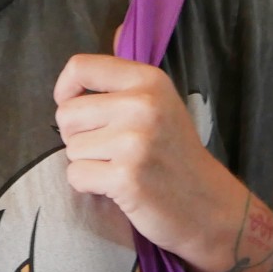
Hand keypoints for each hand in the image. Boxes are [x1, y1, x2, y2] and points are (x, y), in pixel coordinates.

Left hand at [54, 54, 243, 257]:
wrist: (207, 203)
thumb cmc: (174, 152)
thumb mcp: (160, 102)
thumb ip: (121, 85)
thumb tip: (84, 67)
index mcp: (148, 80)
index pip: (80, 67)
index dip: (65, 89)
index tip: (77, 108)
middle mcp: (142, 104)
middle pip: (67, 113)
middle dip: (78, 135)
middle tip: (110, 148)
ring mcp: (133, 142)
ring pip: (70, 148)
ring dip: (88, 163)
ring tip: (121, 167)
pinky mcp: (125, 177)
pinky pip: (76, 175)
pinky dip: (89, 185)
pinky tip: (117, 186)